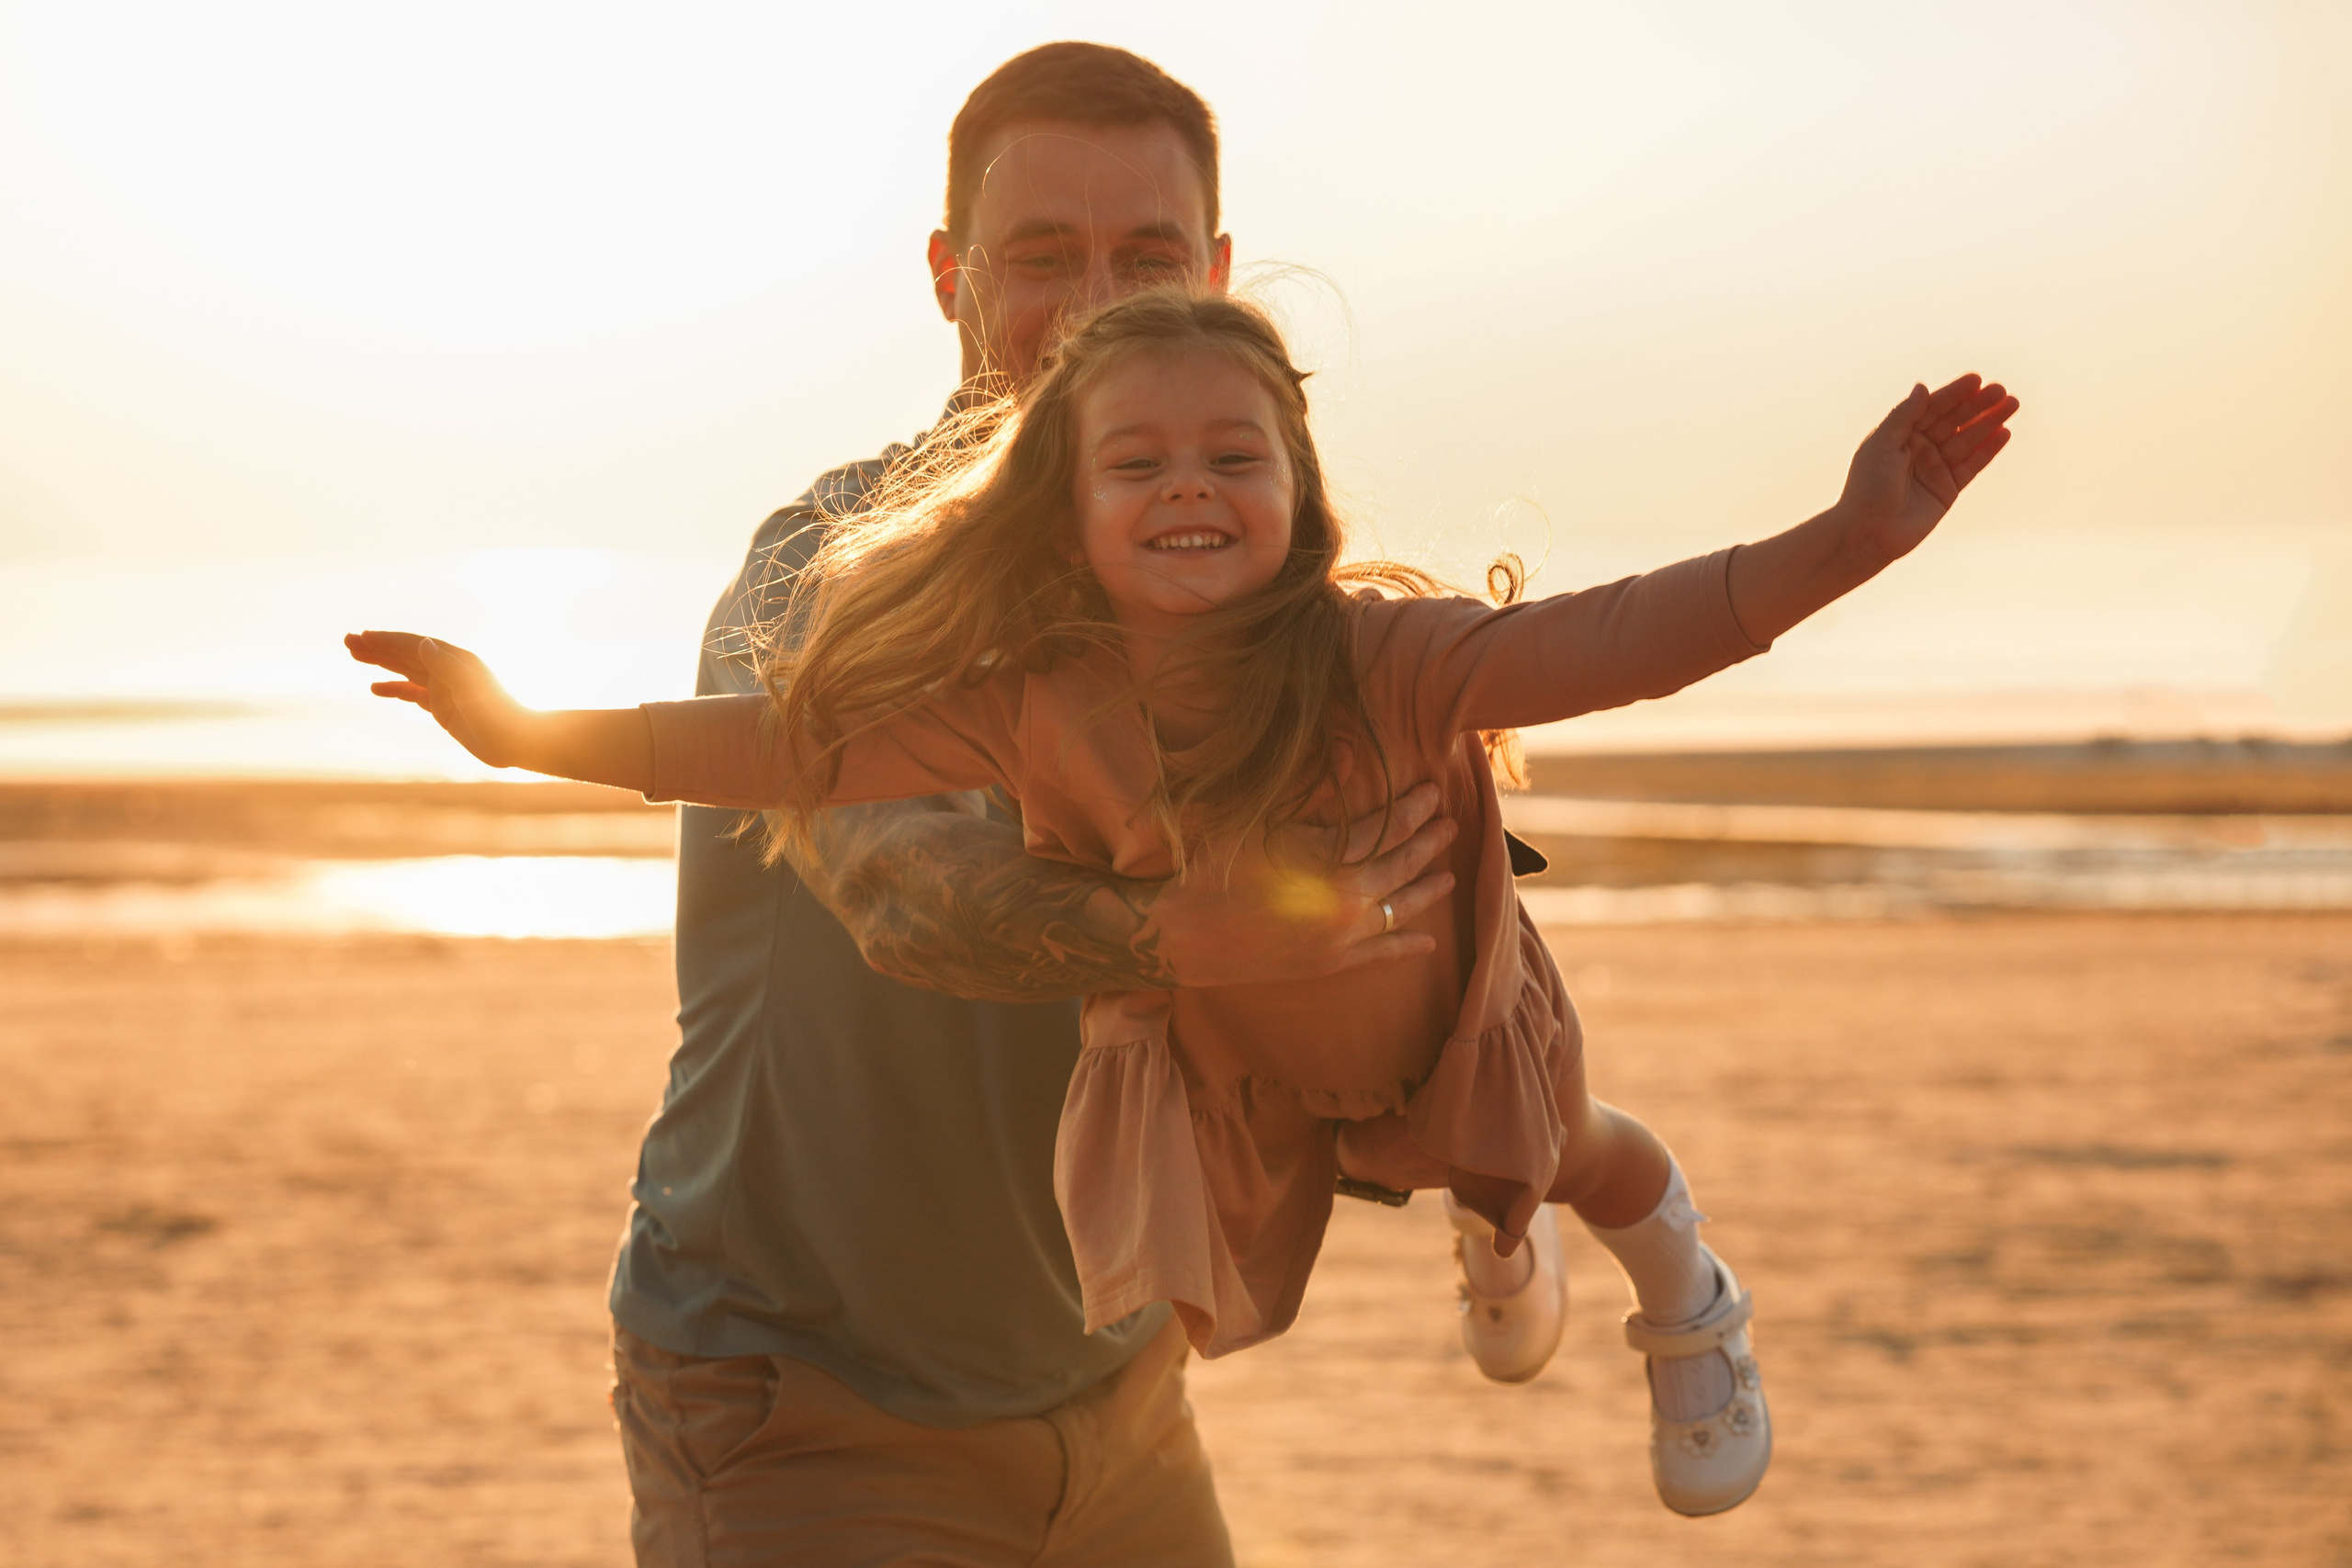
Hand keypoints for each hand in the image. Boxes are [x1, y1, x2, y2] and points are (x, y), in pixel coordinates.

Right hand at [345, 630, 539, 768]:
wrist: (519, 741)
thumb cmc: (500, 715)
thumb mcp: (473, 689)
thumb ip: (447, 666)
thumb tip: (422, 643)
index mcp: (455, 660)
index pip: (414, 645)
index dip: (387, 641)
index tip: (362, 637)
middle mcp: (448, 670)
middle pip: (406, 654)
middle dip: (377, 647)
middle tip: (348, 641)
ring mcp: (444, 688)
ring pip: (406, 670)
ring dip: (381, 663)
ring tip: (355, 656)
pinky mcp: (443, 708)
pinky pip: (413, 693)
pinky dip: (394, 688)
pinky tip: (376, 688)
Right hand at [1149, 782, 1458, 987]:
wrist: (1189, 934)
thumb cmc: (1219, 868)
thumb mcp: (1263, 818)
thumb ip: (1313, 789)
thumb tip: (1354, 753)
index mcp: (1332, 858)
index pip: (1388, 827)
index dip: (1415, 808)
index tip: (1434, 792)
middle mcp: (1346, 899)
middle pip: (1402, 865)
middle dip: (1430, 842)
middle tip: (1452, 824)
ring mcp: (1341, 936)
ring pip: (1399, 909)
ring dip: (1427, 891)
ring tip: (1449, 876)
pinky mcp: (1330, 964)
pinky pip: (1381, 954)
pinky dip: (1407, 945)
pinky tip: (1427, 941)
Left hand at [1836, 374, 2017, 563]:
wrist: (1868, 533)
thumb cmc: (1867, 487)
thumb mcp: (1882, 445)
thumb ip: (1904, 416)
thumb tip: (1922, 387)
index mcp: (1900, 434)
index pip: (1932, 407)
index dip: (1954, 393)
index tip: (1976, 379)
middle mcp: (1919, 448)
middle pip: (1954, 420)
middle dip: (1978, 404)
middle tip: (2002, 390)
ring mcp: (1935, 468)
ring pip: (1968, 439)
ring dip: (1990, 422)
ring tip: (2012, 405)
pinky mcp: (1948, 489)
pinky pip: (1972, 465)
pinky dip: (1988, 449)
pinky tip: (2004, 433)